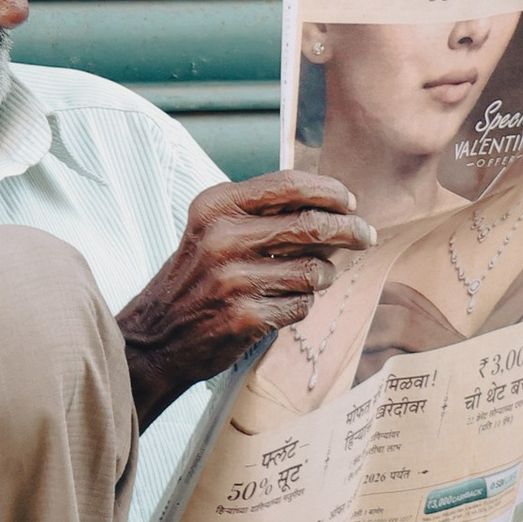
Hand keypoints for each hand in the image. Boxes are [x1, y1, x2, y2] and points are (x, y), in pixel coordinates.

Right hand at [118, 172, 378, 420]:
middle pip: (311, 225)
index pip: (288, 185)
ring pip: (313, 270)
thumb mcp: (212, 231)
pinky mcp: (245, 317)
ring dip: (324, 275)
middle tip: (367, 236)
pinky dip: (301, 305)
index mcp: (215, 207)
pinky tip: (282, 305)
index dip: (328, 191)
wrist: (156, 337)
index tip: (349, 201)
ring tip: (313, 278)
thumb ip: (261, 214)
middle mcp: (222, 238)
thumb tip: (331, 208)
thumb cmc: (195, 279)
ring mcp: (233, 279)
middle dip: (350, 230)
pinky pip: (301, 305)